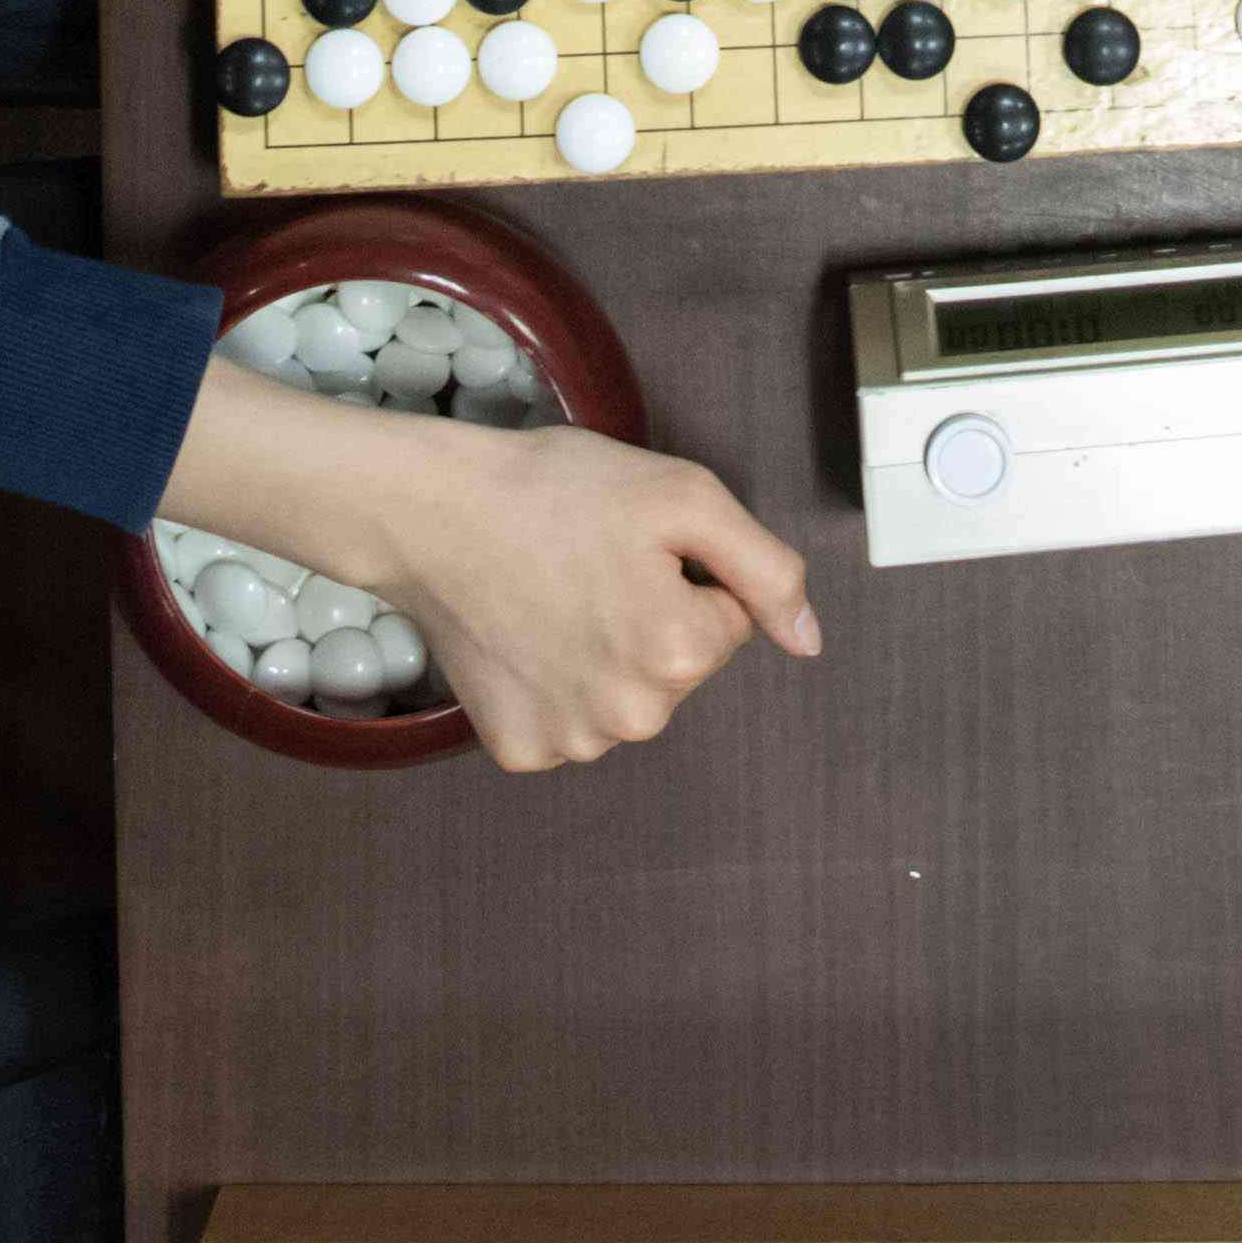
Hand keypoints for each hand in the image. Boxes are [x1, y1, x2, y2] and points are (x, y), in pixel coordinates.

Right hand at [170, 370, 822, 773]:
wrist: (431, 512)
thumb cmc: (555, 491)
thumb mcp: (683, 494)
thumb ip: (765, 569)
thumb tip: (809, 640)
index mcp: (680, 652)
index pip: (728, 619)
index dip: (686, 573)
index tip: (631, 545)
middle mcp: (633, 718)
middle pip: (680, 666)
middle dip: (651, 616)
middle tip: (590, 564)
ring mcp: (573, 743)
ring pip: (627, 697)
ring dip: (605, 654)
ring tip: (553, 595)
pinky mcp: (522, 751)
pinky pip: (571, 720)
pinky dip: (555, 684)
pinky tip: (525, 636)